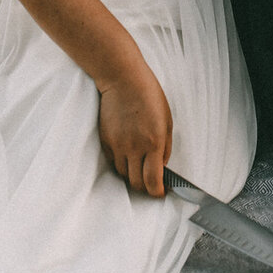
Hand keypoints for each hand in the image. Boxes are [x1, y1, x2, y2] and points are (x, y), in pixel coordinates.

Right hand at [97, 62, 173, 196]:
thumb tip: (162, 167)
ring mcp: (118, 145)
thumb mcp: (167, 121)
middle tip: (151, 183)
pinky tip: (128, 153)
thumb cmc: (150, 97)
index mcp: (153, 142)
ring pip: (123, 174)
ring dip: (132, 175)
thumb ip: (165, 148)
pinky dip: (121, 163)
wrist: (123, 80)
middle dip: (145, 187)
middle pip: (136, 183)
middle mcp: (134, 147)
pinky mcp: (106, 141)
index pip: (153, 181)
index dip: (157, 192)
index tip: (160, 192)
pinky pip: (113, 161)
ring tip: (139, 166)